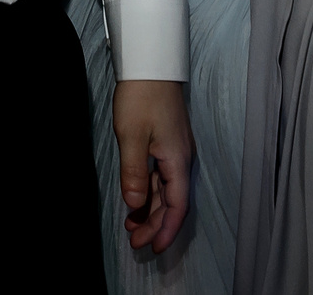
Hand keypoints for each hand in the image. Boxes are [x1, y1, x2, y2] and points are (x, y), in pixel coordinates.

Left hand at [112, 79, 192, 253]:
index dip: (166, 229)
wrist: (150, 64)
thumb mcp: (132, 136)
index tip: (154, 248)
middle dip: (155, 224)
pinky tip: (136, 198)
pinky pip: (161, 176)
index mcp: (177, 160)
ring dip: (151, 209)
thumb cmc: (142, 96)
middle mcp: (181, 159)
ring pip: (166, 189)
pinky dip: (149, 191)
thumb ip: (133, 172)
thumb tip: (134, 204)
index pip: (177, 206)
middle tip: (135, 242)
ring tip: (132, 225)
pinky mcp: (167, 142)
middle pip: (172, 201)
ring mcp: (175, 150)